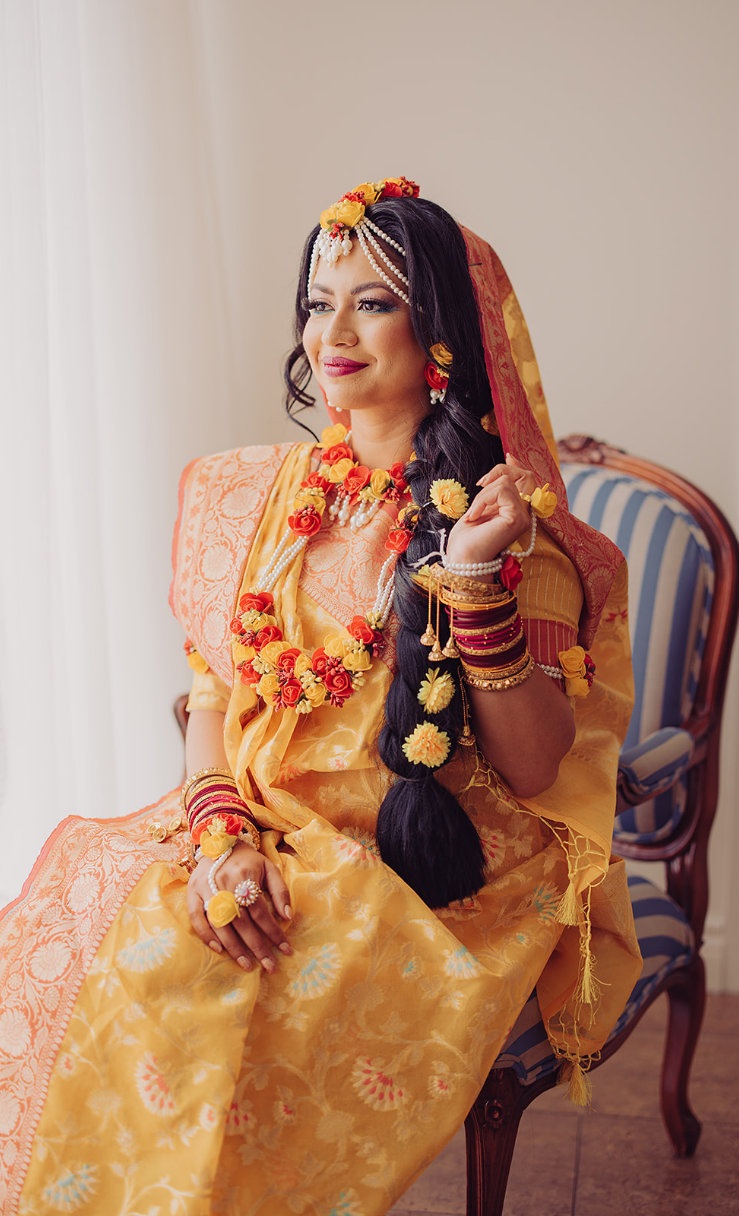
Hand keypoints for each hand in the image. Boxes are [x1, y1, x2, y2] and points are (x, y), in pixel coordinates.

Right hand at [187, 841, 291, 973]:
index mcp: (245, 876)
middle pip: (242, 922)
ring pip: (220, 924)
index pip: (261, 911)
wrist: (219, 839)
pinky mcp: (192, 892)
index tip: (286, 950)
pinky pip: (196, 918)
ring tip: (248, 965)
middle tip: (270, 966)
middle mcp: (223, 884)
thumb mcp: (269, 868)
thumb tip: (288, 917)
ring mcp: (205, 889)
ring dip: (234, 948)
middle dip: (257, 947)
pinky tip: (219, 950)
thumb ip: (280, 891)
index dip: (274, 932)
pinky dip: (206, 936)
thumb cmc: (248, 859)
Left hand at [446, 454, 532, 571]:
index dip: (519, 465)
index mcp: (518, 512)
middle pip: (525, 475)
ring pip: (506, 482)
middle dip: (500, 471)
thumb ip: (494, 493)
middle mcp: (526, 515)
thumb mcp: (482, 507)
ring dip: (483, 494)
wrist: (462, 560)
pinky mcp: (517, 519)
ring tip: (474, 513)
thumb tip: (500, 471)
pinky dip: (483, 499)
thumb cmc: (467, 539)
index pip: (528, 481)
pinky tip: (474, 516)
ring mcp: (524, 518)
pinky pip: (502, 490)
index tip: (508, 455)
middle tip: (480, 483)